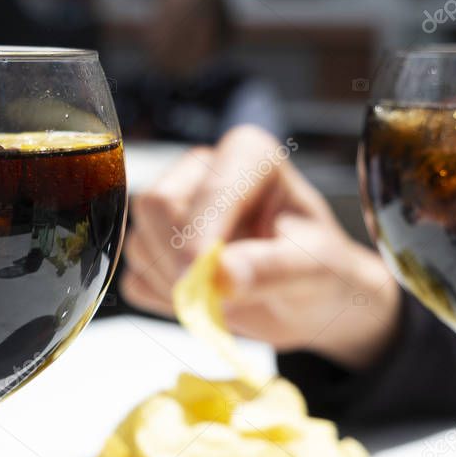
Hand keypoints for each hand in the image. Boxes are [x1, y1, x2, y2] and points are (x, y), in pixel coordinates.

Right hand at [121, 125, 400, 368]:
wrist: (309, 301)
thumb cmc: (320, 270)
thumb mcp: (313, 270)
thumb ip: (269, 269)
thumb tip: (218, 277)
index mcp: (247, 155)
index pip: (203, 190)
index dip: (196, 238)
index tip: (201, 283)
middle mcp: (203, 170)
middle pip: (154, 207)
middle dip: (181, 261)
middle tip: (222, 296)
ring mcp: (173, 207)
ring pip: (139, 244)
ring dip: (175, 285)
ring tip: (226, 297)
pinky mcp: (155, 246)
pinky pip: (135, 278)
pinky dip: (165, 301)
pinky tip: (204, 300)